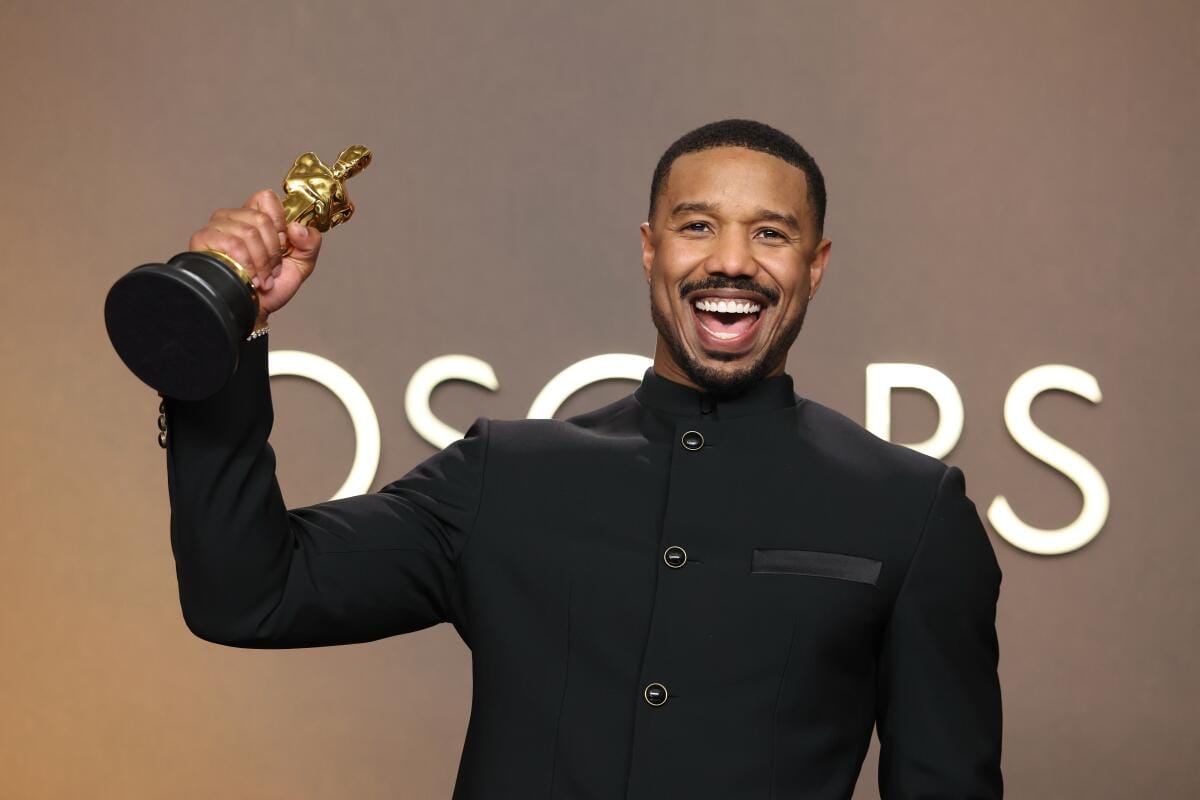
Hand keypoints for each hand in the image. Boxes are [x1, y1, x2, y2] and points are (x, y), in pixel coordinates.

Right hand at [187, 189, 322, 327]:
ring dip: (261, 262)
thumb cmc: (271, 288)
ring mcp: (217, 228)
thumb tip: (297, 227)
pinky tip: (248, 277)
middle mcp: (234, 218)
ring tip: (260, 277)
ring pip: (248, 232)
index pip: (266, 198)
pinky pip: (232, 243)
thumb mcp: (301, 264)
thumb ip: (310, 242)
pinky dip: (247, 265)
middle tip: (272, 269)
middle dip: (273, 251)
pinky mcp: (203, 239)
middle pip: (261, 218)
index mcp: (255, 217)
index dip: (279, 222)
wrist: (254, 311)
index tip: (284, 244)